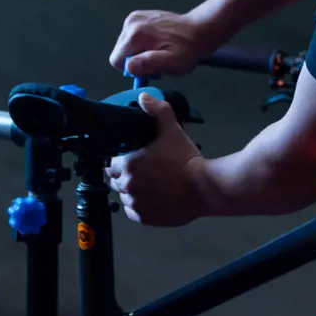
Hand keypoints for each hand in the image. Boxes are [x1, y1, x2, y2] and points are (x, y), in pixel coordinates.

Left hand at [106, 91, 204, 226]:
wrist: (203, 187)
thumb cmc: (185, 158)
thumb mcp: (172, 129)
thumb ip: (157, 111)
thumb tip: (143, 96)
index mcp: (128, 164)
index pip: (112, 164)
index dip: (120, 160)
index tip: (132, 158)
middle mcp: (127, 186)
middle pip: (116, 181)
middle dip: (124, 175)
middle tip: (142, 170)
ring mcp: (135, 204)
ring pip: (124, 196)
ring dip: (132, 191)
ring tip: (148, 185)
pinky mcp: (144, 218)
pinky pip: (133, 212)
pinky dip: (139, 206)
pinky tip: (151, 198)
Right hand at [109, 8, 217, 79]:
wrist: (200, 29)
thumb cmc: (187, 49)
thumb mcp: (171, 63)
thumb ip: (148, 64)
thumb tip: (128, 66)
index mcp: (136, 35)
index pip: (116, 60)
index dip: (131, 68)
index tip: (147, 67)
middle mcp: (131, 23)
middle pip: (120, 51)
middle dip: (135, 59)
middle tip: (155, 59)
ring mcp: (135, 16)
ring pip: (125, 44)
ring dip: (139, 51)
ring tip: (159, 51)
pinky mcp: (140, 15)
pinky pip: (132, 35)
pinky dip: (142, 42)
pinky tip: (158, 42)